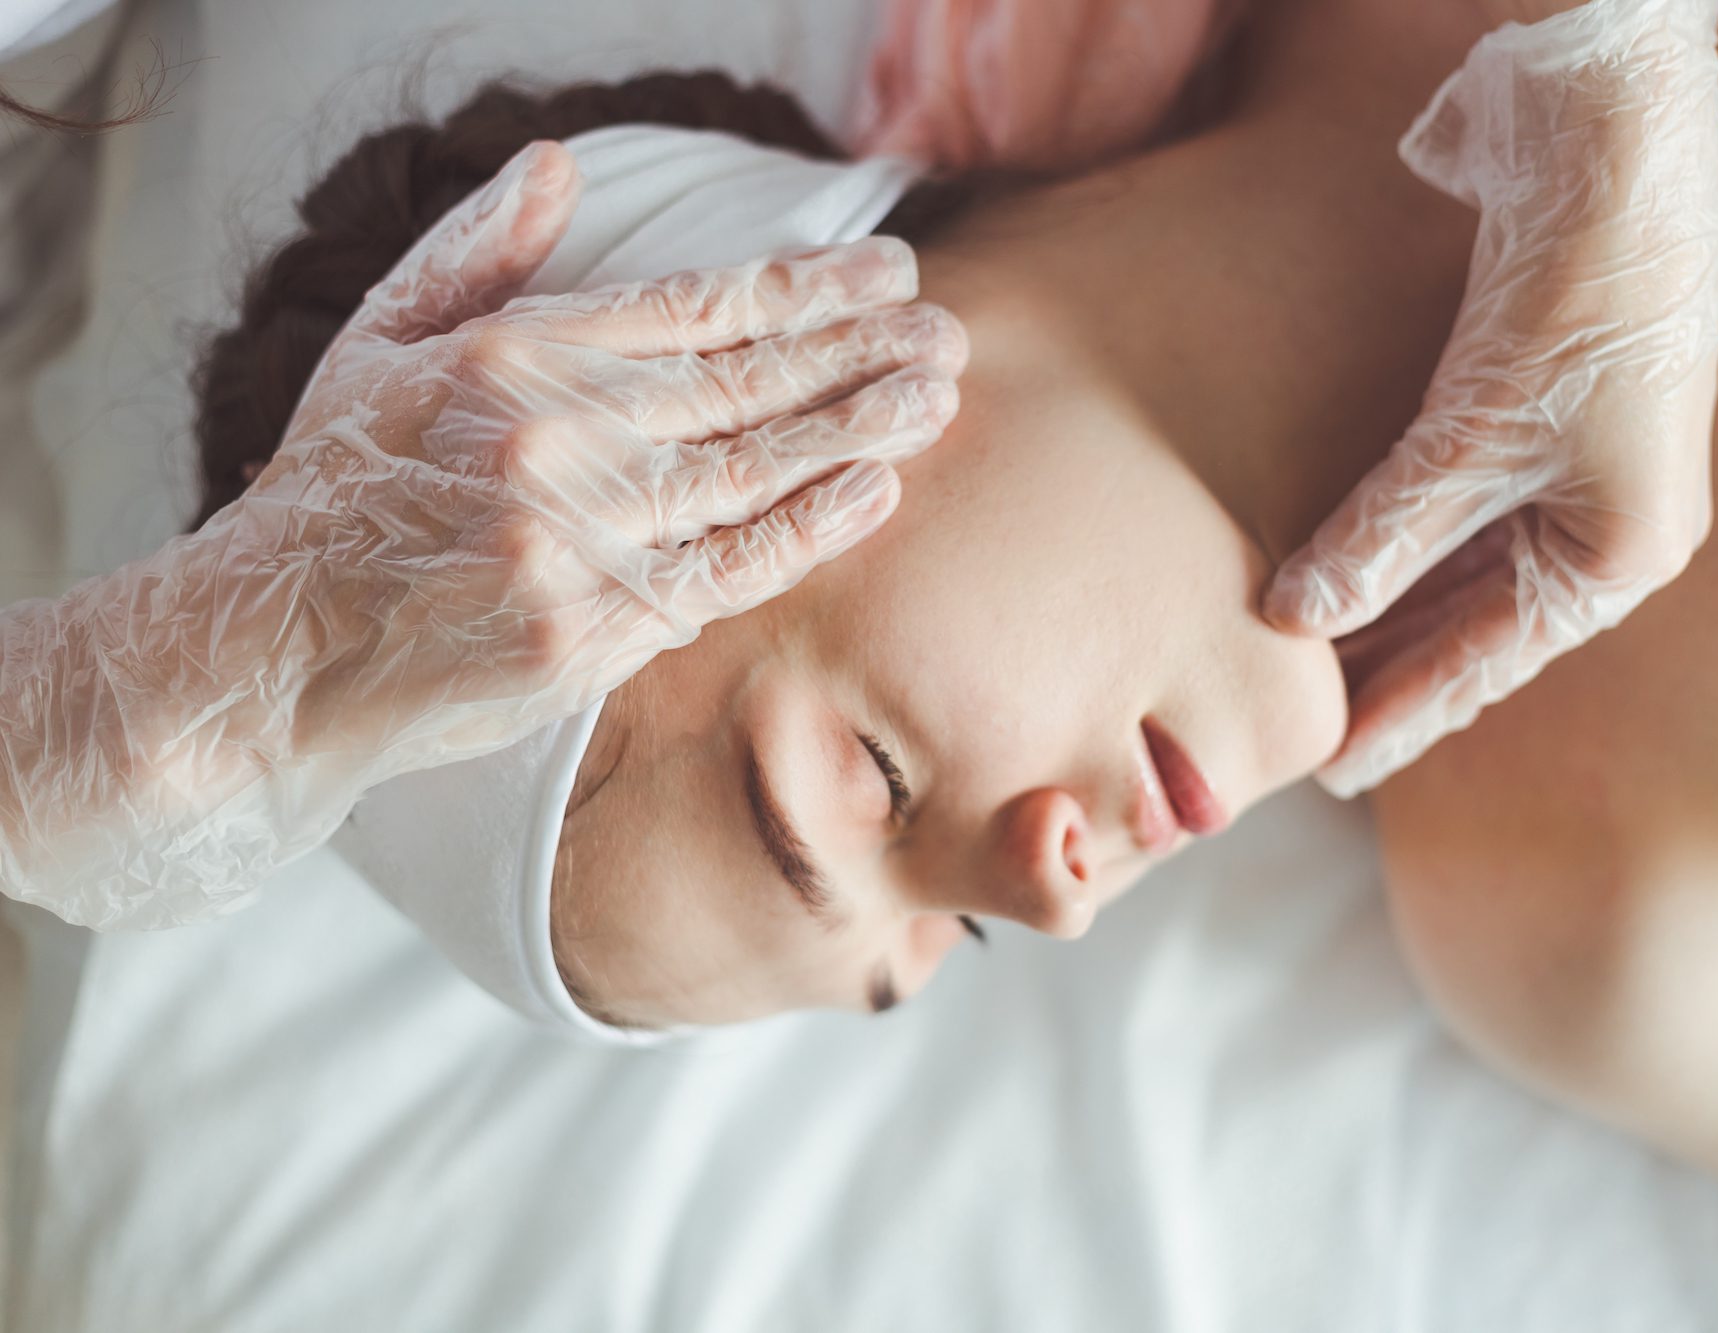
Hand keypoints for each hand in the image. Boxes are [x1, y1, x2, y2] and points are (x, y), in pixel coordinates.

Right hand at [0, 140, 966, 927]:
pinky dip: (806, 531)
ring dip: (855, 431)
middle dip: (856, 353)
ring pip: (748, 473)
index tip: (886, 273)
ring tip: (934, 397)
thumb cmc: (334, 494)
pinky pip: (724, 573)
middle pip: (742, 384)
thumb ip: (476, 253)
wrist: (273, 648)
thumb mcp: (379, 345)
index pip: (695, 308)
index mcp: (512, 358)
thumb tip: (560, 166)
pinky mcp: (585, 634)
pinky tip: (875, 492)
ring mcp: (572, 541)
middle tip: (943, 334)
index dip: (803, 287)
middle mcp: (551, 440)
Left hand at [1264, 0, 1717, 797]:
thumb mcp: (1471, 441)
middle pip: (1473, 625)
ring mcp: (1575, 471)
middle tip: (1300, 722)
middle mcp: (1603, 529)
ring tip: (1309, 658)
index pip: (1486, 667)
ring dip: (1388, 610)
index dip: (1404, 715)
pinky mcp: (1537, 414)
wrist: (1618, 156)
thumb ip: (1382, 537)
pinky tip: (1346, 566)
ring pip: (1461, 570)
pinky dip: (1401, 542)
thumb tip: (1294, 617)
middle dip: (1388, 670)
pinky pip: (1459, 509)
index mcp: (1616, 559)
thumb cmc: (1572, 307)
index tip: (1331, 767)